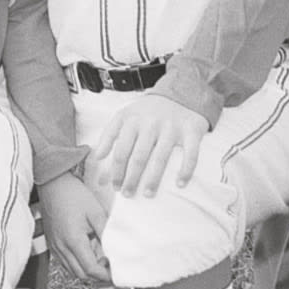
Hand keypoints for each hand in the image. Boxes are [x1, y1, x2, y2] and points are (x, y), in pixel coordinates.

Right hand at [35, 173, 111, 284]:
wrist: (52, 184)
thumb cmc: (73, 195)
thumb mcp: (95, 211)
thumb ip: (106, 232)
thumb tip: (117, 249)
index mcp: (74, 240)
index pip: (91, 269)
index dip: (105, 275)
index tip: (116, 272)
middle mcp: (62, 247)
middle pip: (81, 275)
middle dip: (98, 277)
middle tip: (111, 269)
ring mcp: (55, 246)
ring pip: (72, 271)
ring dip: (88, 272)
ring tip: (101, 263)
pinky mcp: (53, 244)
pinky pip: (65, 263)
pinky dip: (78, 265)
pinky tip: (87, 256)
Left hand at [90, 95, 209, 196]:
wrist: (179, 94)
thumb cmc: (147, 112)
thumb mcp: (124, 117)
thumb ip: (109, 136)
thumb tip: (97, 157)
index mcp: (132, 120)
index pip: (121, 150)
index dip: (116, 171)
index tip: (115, 187)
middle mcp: (151, 122)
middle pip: (138, 156)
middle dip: (131, 179)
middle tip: (128, 194)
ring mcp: (171, 127)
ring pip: (160, 157)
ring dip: (153, 179)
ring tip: (147, 194)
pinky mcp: (191, 131)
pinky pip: (190, 153)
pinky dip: (186, 170)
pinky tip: (180, 184)